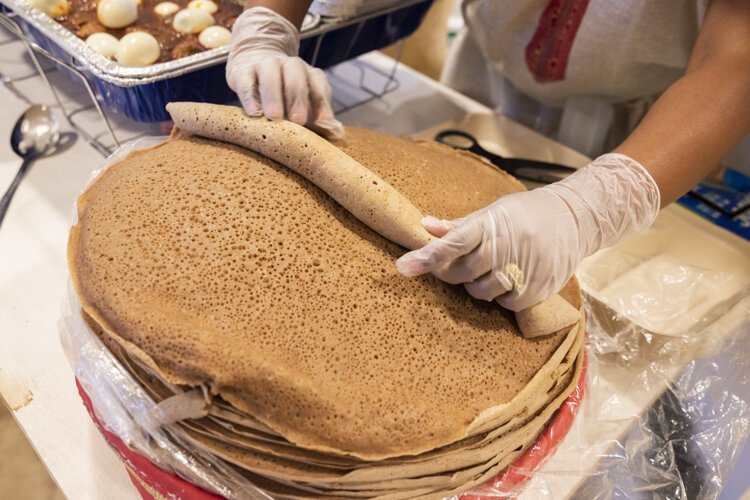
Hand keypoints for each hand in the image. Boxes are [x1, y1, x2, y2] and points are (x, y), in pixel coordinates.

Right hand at [226, 7, 343, 139]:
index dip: (322, 102)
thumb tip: (338, 134)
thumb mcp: (302, 102)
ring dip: (274, 95)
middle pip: (296, 75)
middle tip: (298, 120)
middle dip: (298, 98)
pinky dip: (250, 96)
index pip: (318, 83)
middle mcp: (288, 65)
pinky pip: (246, 81)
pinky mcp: (243, 72)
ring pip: (270, 74)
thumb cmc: (283, 91)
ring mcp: (264, 66)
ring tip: (274, 117)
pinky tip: (254, 112)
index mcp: (307, 73)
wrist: (252, 61)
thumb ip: (318, 118)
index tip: (324, 122)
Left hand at [396, 153, 660, 310]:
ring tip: (491, 269)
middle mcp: (507, 245)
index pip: (453, 242)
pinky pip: (505, 304)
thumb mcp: (493, 212)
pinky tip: (509, 280)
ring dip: (477, 286)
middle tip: (461, 264)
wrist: (576, 218)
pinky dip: (501, 296)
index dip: (427, 256)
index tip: (402, 268)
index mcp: (492, 223)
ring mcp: (524, 268)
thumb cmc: (526, 214)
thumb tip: (424, 226)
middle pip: (462, 273)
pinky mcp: (539, 288)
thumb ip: (459, 226)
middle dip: (453, 273)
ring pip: (481, 292)